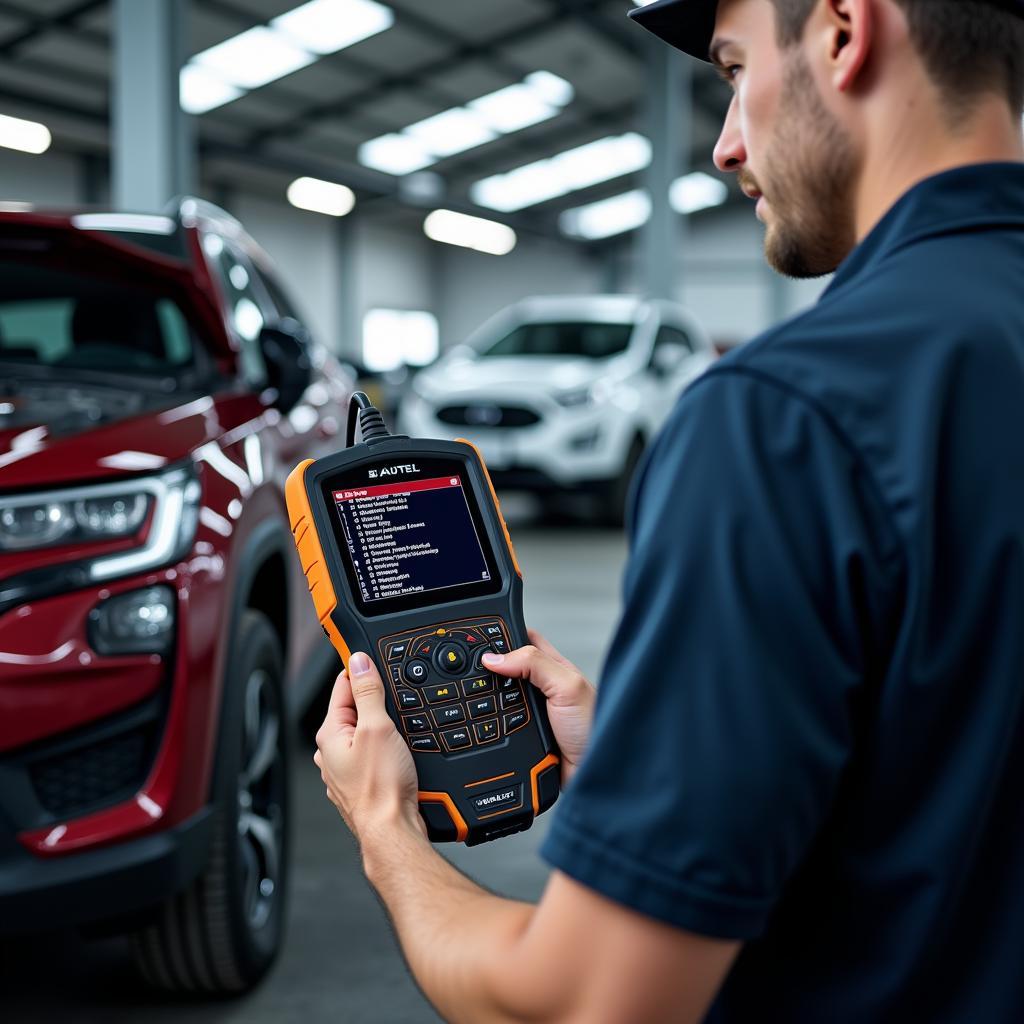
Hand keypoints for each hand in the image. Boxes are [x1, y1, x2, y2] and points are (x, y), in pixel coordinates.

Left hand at [314, 652, 424, 848]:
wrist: (393, 831)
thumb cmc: (381, 788)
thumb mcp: (378, 727)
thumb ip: (368, 692)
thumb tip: (359, 662)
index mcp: (330, 734)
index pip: (342, 687)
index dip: (360, 670)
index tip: (368, 654)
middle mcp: (331, 753)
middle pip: (355, 711)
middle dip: (374, 701)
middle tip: (395, 696)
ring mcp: (345, 771)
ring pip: (364, 735)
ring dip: (381, 728)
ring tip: (400, 728)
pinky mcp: (361, 784)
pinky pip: (372, 756)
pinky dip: (385, 749)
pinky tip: (399, 753)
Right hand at [481, 630, 595, 784]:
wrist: (597, 771)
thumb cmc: (595, 726)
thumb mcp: (568, 686)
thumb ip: (534, 664)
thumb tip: (494, 658)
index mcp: (552, 667)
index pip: (522, 639)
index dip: (502, 635)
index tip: (478, 637)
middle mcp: (540, 689)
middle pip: (504, 671)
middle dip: (489, 673)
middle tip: (474, 673)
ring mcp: (530, 715)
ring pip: (496, 703)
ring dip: (487, 706)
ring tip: (480, 705)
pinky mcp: (522, 739)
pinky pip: (497, 731)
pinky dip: (489, 732)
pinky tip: (487, 732)